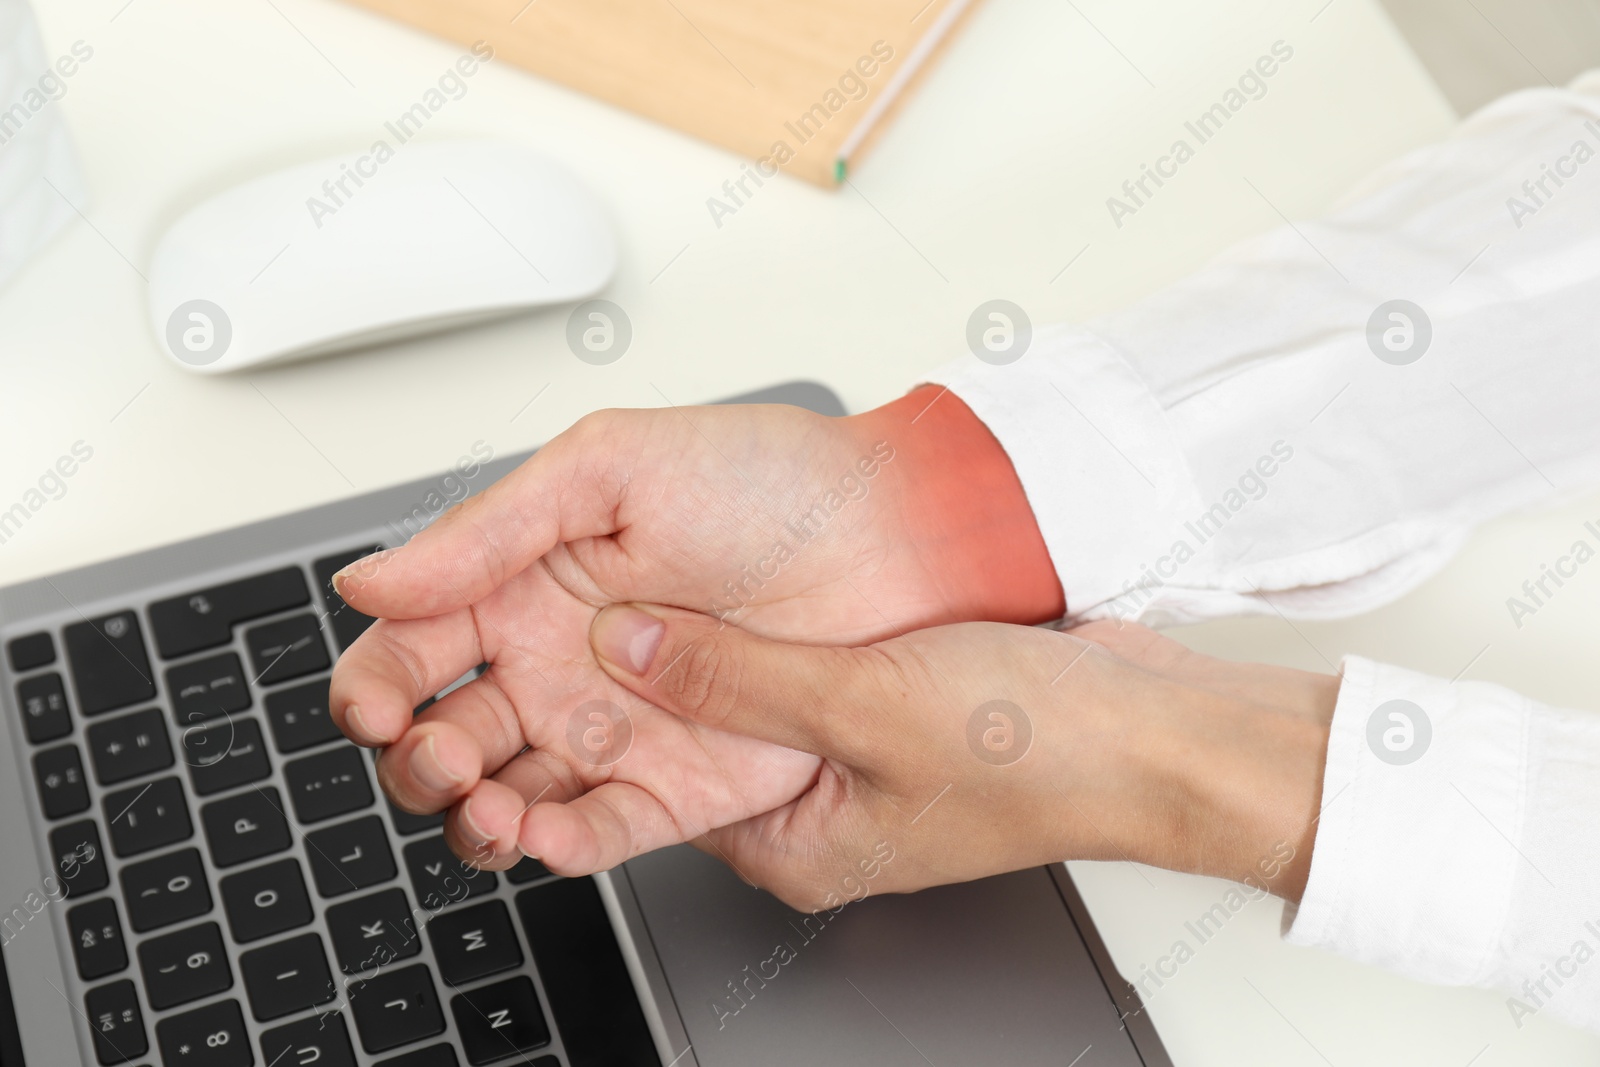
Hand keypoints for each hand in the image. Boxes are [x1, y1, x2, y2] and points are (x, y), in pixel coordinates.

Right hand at [327, 393, 1059, 869]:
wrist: (890, 539)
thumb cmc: (768, 480)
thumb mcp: (609, 469)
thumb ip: (487, 530)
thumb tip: (370, 581)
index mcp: (524, 586)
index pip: (414, 650)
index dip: (377, 685)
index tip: (378, 702)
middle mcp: (557, 666)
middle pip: (443, 739)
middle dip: (419, 761)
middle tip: (439, 751)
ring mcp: (613, 730)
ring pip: (505, 800)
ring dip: (474, 817)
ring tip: (490, 799)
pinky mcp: (679, 785)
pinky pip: (599, 831)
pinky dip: (557, 843)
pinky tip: (542, 828)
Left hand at [585, 604, 1336, 908]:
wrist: (1159, 726)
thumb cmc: (1044, 753)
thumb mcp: (866, 706)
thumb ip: (737, 679)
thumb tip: (629, 647)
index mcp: (794, 846)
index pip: (648, 802)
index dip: (581, 746)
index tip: (528, 680)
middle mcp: (810, 807)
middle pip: (683, 746)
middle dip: (623, 689)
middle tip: (562, 618)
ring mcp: (845, 754)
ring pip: (733, 693)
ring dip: (687, 645)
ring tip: (620, 587)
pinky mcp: (877, 700)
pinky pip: (786, 660)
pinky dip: (753, 626)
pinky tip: (719, 575)